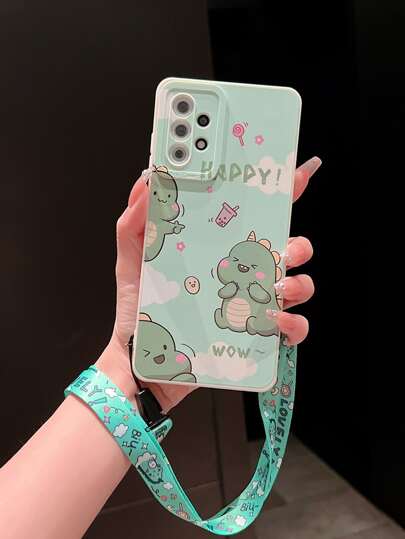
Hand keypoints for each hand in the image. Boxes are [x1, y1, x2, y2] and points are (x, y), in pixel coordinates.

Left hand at [97, 156, 319, 406]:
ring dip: (298, 284)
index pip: (257, 219)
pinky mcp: (257, 338)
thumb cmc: (140, 309)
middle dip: (298, 245)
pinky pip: (292, 329)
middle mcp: (244, 276)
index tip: (296, 176)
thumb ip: (135, 221)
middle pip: (289, 250)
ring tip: (275, 288)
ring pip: (299, 286)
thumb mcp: (132, 260)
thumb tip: (148, 181)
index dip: (281, 196)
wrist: (141, 360)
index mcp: (222, 252)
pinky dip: (293, 324)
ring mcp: (253, 306)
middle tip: (282, 251)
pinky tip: (273, 320)